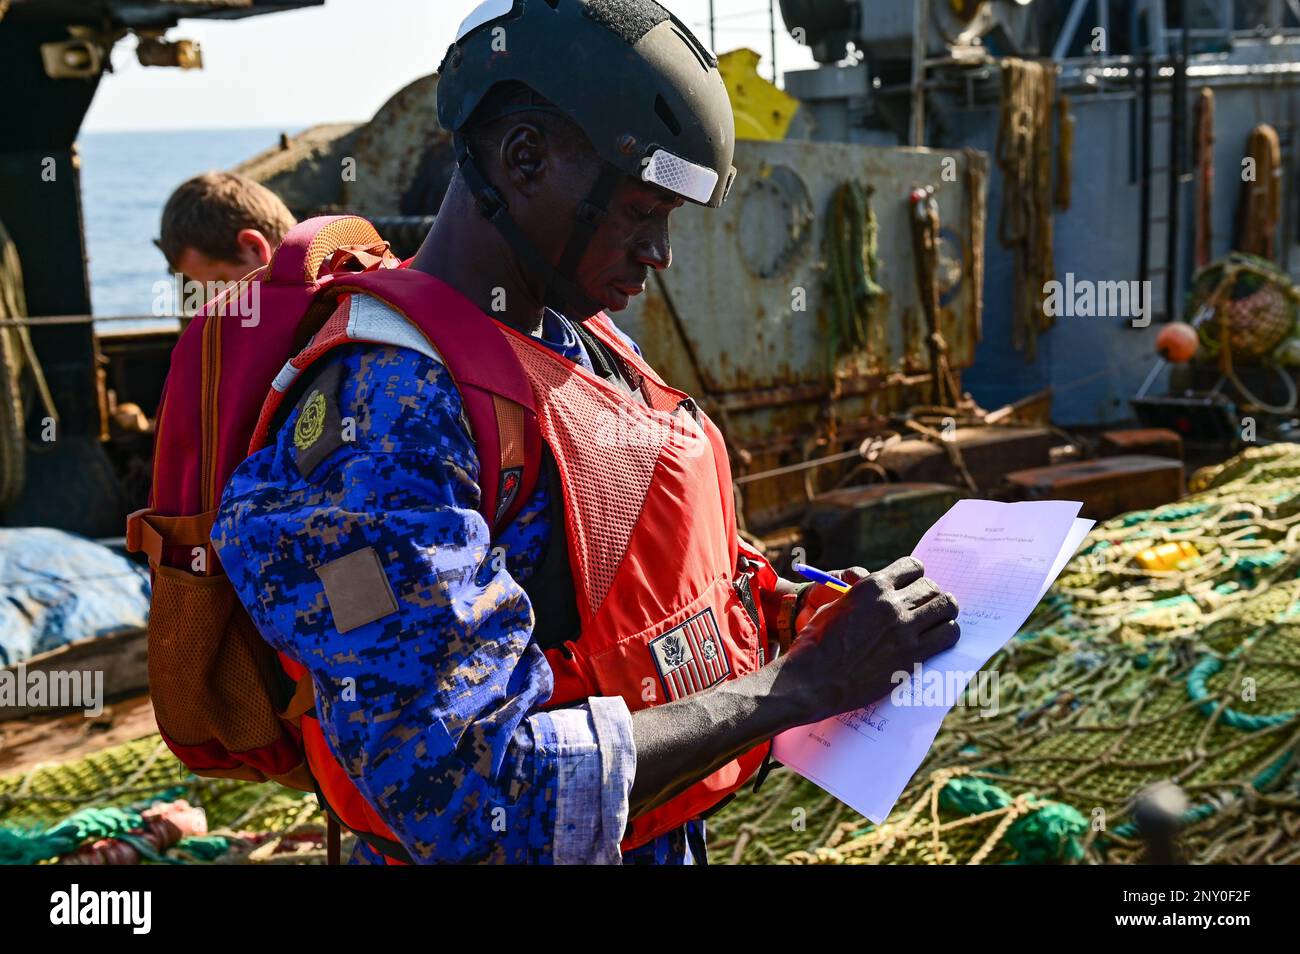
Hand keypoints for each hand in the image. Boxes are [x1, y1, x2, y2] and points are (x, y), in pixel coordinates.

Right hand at [776, 556, 959, 723]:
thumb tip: (880, 597)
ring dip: (944, 612)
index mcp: (871, 587)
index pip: (913, 567)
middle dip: (931, 596)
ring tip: (938, 622)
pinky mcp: (913, 655)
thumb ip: (861, 598)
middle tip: (926, 609)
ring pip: (946, 607)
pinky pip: (948, 635)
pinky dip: (948, 634)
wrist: (811, 681)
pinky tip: (938, 640)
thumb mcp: (835, 607)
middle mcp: (891, 603)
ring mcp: (904, 629)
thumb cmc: (816, 644)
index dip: (916, 577)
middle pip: (931, 587)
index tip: (914, 587)